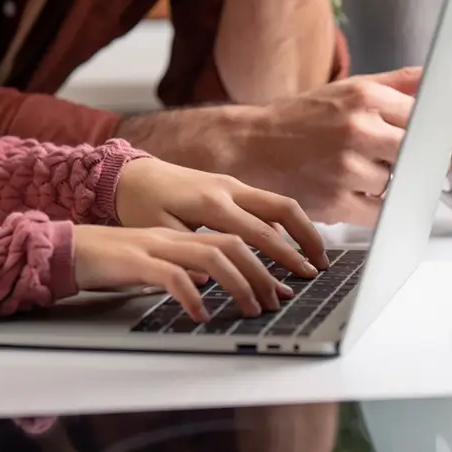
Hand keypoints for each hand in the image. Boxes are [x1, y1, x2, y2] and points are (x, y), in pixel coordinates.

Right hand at [72, 224, 299, 320]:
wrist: (66, 249)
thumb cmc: (108, 261)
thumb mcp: (152, 264)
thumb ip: (180, 268)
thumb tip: (210, 285)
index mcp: (179, 235)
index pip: (232, 238)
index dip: (263, 261)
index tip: (283, 288)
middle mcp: (172, 236)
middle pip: (230, 244)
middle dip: (261, 272)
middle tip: (277, 301)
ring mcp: (154, 246)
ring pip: (209, 256)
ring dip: (237, 284)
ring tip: (250, 310)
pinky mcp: (134, 261)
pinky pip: (171, 276)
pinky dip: (191, 296)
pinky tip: (200, 315)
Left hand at [114, 157, 328, 273]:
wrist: (129, 174)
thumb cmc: (141, 204)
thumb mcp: (160, 231)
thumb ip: (190, 252)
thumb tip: (214, 278)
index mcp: (212, 203)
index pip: (261, 232)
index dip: (286, 256)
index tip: (305, 276)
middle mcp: (227, 188)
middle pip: (282, 208)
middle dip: (308, 236)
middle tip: (322, 266)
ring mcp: (230, 184)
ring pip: (277, 203)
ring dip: (299, 229)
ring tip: (312, 258)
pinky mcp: (228, 187)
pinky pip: (263, 204)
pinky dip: (280, 224)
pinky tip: (286, 246)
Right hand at [232, 67, 420, 224]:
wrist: (250, 148)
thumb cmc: (297, 120)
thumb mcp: (344, 90)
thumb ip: (394, 83)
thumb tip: (434, 77)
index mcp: (362, 96)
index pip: (425, 115)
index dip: (428, 129)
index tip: (426, 136)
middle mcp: (357, 129)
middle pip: (420, 152)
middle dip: (414, 158)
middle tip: (395, 157)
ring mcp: (348, 168)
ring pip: (399, 182)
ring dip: (388, 182)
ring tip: (360, 171)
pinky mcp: (338, 202)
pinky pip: (380, 211)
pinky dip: (373, 205)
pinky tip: (353, 190)